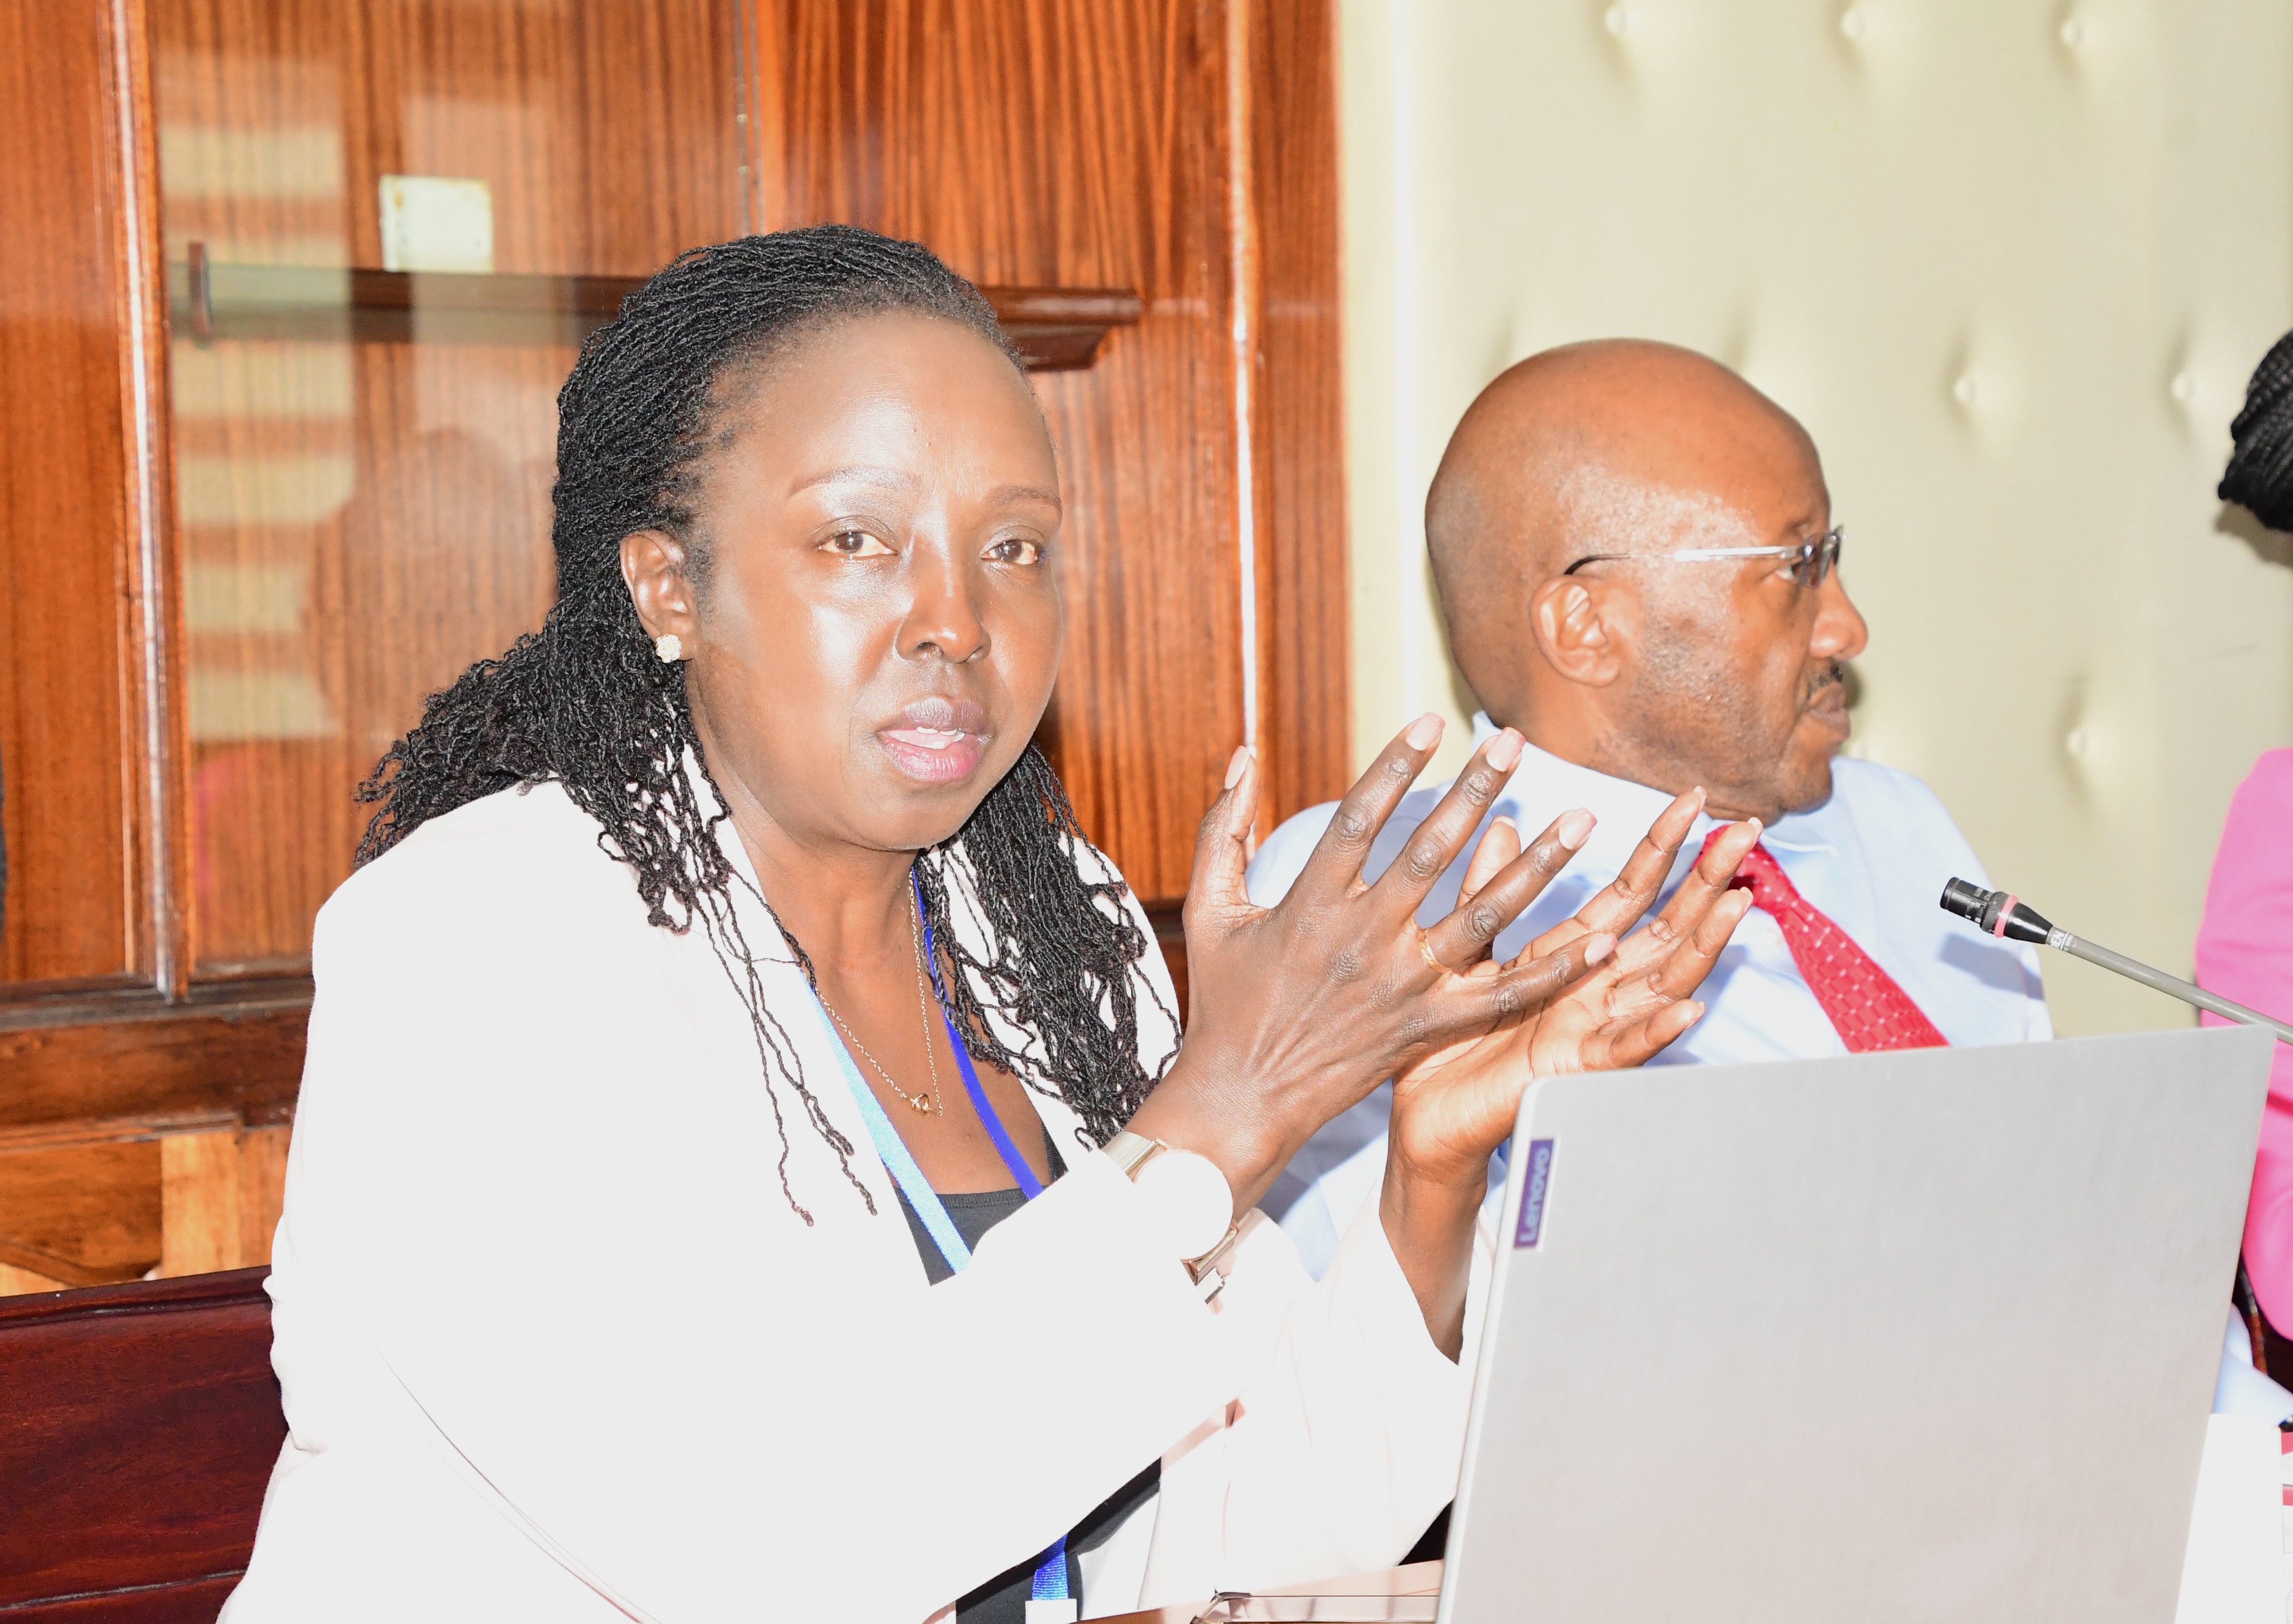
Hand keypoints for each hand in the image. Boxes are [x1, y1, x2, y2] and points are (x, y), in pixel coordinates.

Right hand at [1125, 717, 1610, 1215]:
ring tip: (1582, 821)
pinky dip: (1555, 971)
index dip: (1395, 765)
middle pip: (1431, 852)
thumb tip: (1241, 754)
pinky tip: (1601, 940)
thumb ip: (1223, 829)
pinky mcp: (1429, 1026)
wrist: (1244, 1098)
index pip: (1361, 817)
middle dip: (1477, 791)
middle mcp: (1363, 939)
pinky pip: (1503, 995)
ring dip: (1537, 866)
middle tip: (1516, 743)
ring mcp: (1402, 985)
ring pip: (1483, 916)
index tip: (1430, 721)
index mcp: (1310, 903)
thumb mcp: (1211, 910)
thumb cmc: (1225, 1002)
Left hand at [1386, 794, 1759, 1195]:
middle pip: (1666, 925)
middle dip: (1706, 880)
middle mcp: (1596, 986)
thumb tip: (1507, 824)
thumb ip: (1490, 890)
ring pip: (1663, 980)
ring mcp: (1593, 1027)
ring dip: (1703, 944)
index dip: (1664, 846)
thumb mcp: (1471, 948)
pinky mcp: (1575, 1069)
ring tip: (1736, 902)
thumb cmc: (1448, 1034)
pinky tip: (1689, 1006)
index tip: (1695, 799)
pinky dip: (1657, 1029)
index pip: (1632, 890)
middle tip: (1745, 831)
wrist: (1424, 1108)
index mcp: (1573, 953)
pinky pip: (1625, 1047)